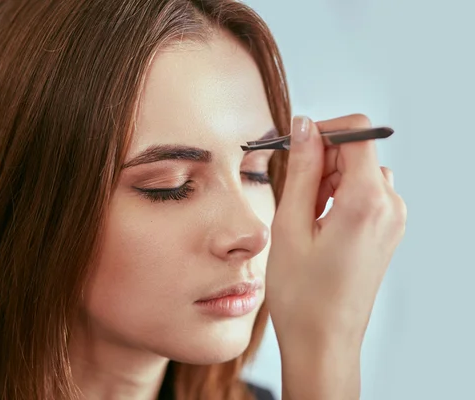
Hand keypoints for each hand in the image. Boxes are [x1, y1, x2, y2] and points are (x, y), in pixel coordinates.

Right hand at [266, 114, 405, 398]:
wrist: (324, 341)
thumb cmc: (302, 293)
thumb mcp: (290, 224)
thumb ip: (302, 169)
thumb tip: (305, 125)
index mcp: (367, 201)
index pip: (358, 133)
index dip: (323, 131)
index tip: (297, 146)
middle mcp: (389, 207)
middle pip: (358, 153)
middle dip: (323, 162)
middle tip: (296, 197)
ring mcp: (393, 221)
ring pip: (360, 173)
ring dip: (329, 182)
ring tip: (306, 219)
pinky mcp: (387, 232)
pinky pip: (366, 195)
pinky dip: (340, 198)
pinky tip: (320, 227)